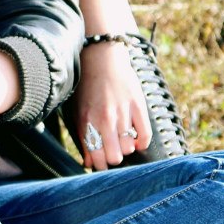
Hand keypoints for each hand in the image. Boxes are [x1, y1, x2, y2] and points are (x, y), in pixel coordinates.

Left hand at [73, 40, 151, 169]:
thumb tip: (88, 162)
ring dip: (126, 147)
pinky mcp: (138, 106)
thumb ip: (84, 138)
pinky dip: (142, 142)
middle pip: (114, 157)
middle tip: (111, 150)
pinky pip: (145, 135)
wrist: (101, 58)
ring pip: (129, 148)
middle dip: (113, 158)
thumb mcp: (79, 112)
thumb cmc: (87, 87)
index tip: (101, 162)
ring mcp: (123, 112)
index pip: (96, 159)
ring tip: (122, 139)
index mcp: (88, 122)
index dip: (100, 165)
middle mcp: (105, 119)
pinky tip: (137, 140)